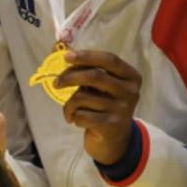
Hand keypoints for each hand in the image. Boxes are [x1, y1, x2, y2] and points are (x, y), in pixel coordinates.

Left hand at [55, 49, 141, 164]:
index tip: (66, 57)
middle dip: (69, 77)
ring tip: (70, 110)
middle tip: (56, 83)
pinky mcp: (111, 125)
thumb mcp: (101, 86)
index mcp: (131, 77)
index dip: (86, 56)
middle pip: (93, 76)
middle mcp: (130, 91)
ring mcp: (122, 109)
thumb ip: (86, 67)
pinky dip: (73, 117)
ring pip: (83, 97)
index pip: (109, 59)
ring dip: (68, 104)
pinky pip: (82, 115)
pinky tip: (77, 120)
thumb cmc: (105, 106)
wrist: (115, 140)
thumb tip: (60, 46)